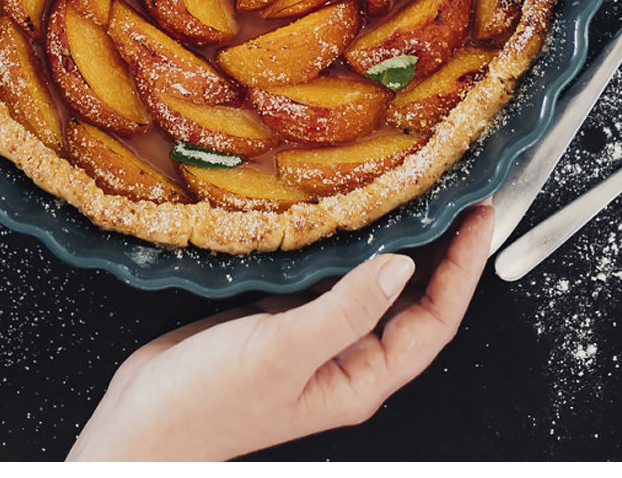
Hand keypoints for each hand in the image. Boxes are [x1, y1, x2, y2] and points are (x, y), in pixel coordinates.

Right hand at [67, 204, 493, 461]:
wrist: (143, 422)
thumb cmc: (208, 406)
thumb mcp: (283, 353)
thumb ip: (345, 311)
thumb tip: (402, 267)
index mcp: (359, 378)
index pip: (433, 322)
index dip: (463, 272)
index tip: (478, 221)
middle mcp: (343, 358)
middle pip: (410, 303)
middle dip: (439, 254)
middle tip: (455, 198)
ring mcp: (311, 339)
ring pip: (367, 287)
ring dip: (390, 246)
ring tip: (408, 198)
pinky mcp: (278, 320)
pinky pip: (325, 279)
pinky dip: (339, 248)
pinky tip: (338, 219)